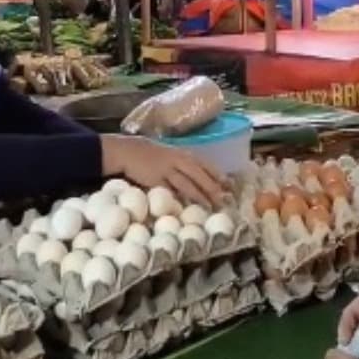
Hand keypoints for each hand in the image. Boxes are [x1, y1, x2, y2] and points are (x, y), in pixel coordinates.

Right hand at [100, 134, 225, 206]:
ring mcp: (166, 170)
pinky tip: (186, 207)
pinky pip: (170, 191)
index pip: (205, 165)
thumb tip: (202, 178)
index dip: (218, 175)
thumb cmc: (152, 155)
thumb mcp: (171, 155)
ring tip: (209, 206)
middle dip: (212, 188)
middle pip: (199, 175)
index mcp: (183, 154)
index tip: (230, 185)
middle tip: (224, 199)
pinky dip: (179, 200)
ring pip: (187, 184)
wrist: (129, 151)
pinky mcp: (155, 180)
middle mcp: (178, 161)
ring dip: (199, 196)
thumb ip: (185, 165)